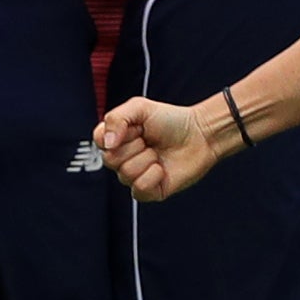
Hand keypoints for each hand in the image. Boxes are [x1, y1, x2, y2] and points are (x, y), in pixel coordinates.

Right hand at [92, 94, 220, 200]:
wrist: (200, 135)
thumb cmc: (172, 120)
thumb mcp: (140, 108)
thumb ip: (117, 119)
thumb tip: (107, 143)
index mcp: (117, 138)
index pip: (98, 141)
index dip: (115, 135)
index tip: (134, 128)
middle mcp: (123, 158)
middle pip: (111, 160)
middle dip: (135, 147)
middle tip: (149, 140)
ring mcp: (135, 176)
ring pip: (125, 174)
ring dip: (147, 160)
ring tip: (158, 153)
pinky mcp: (149, 191)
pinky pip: (139, 189)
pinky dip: (153, 176)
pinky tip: (162, 168)